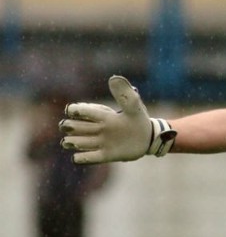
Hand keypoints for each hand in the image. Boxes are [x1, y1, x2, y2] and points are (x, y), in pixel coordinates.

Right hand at [59, 75, 175, 163]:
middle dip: (70, 126)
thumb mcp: (134, 106)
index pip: (86, 112)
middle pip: (78, 127)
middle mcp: (100, 129)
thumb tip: (113, 78)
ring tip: (68, 142)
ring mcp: (102, 142)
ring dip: (73, 142)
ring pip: (80, 142)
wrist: (148, 138)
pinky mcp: (106, 155)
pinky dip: (82, 158)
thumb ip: (124, 94)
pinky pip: (90, 158)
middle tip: (66, 125)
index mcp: (105, 116)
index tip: (71, 109)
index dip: (77, 110)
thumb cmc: (139, 119)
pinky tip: (77, 158)